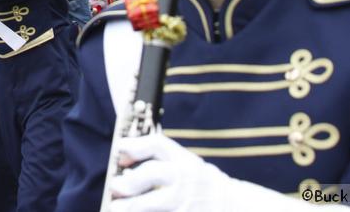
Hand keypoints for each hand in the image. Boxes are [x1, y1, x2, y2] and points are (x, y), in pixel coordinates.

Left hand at [110, 132, 226, 211]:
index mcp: (184, 160)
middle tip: (115, 186)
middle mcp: (186, 178)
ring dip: (132, 207)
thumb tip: (122, 158)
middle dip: (129, 180)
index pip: (158, 144)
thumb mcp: (187, 162)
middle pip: (152, 173)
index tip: (119, 151)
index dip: (135, 145)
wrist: (234, 206)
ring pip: (154, 203)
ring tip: (116, 208)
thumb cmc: (201, 183)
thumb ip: (159, 157)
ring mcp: (187, 202)